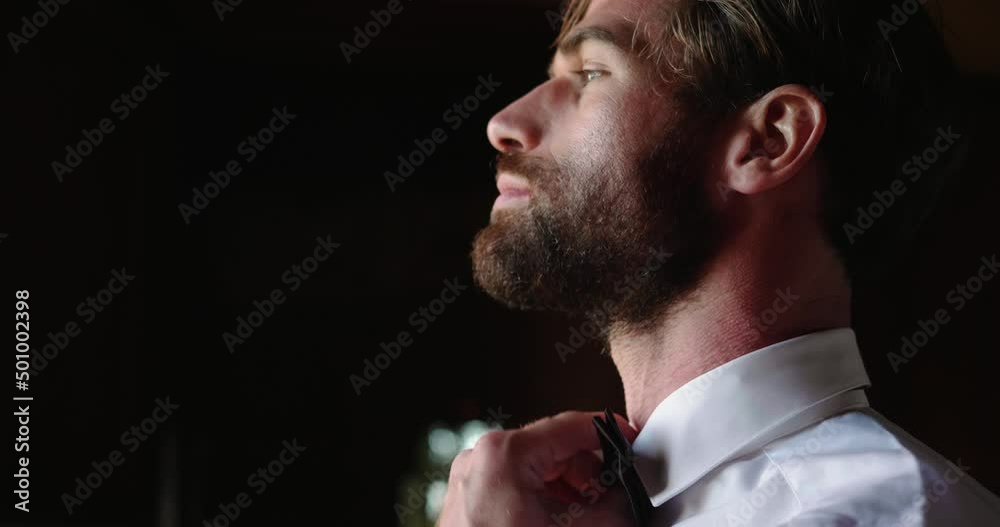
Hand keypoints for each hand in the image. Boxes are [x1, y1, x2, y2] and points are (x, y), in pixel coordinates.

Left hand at [437, 411, 638, 526]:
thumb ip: (611, 507)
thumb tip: (627, 494)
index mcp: (505, 454)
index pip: (571, 427)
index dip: (610, 435)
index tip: (633, 444)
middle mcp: (482, 458)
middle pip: (554, 449)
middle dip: (590, 474)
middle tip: (616, 497)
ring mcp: (471, 478)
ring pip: (536, 469)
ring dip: (569, 490)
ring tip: (591, 517)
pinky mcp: (469, 500)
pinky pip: (517, 486)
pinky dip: (545, 500)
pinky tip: (564, 523)